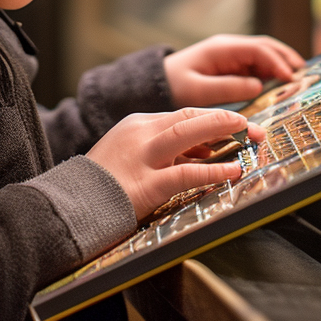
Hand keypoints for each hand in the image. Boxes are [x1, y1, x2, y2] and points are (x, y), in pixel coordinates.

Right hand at [87, 108, 265, 219]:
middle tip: (252, 127)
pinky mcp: (144, 185)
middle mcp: (140, 134)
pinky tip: (231, 172)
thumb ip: (165, 151)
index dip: (213, 119)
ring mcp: (142, 157)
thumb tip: (206, 151)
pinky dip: (212, 170)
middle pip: (188, 117)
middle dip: (225, 120)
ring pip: (186, 133)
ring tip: (247, 135)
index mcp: (137, 124)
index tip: (237, 126)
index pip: (182, 114)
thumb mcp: (132, 156)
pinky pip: (184, 173)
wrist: (68, 205)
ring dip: (221, 130)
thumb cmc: (102, 186)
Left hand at [164, 34, 304, 108]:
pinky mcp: (231, 65)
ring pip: (264, 54)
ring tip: (300, 78)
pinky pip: (256, 65)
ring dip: (282, 64)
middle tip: (305, 74)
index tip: (291, 77)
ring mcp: (231, 55)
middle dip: (286, 58)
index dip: (277, 61)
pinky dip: (272, 71)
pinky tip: (283, 83)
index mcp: (222, 49)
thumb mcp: (198, 91)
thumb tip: (258, 87)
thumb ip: (228, 88)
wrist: (156, 83)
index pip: (257, 49)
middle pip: (265, 47)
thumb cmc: (174, 85)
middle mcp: (229, 48)